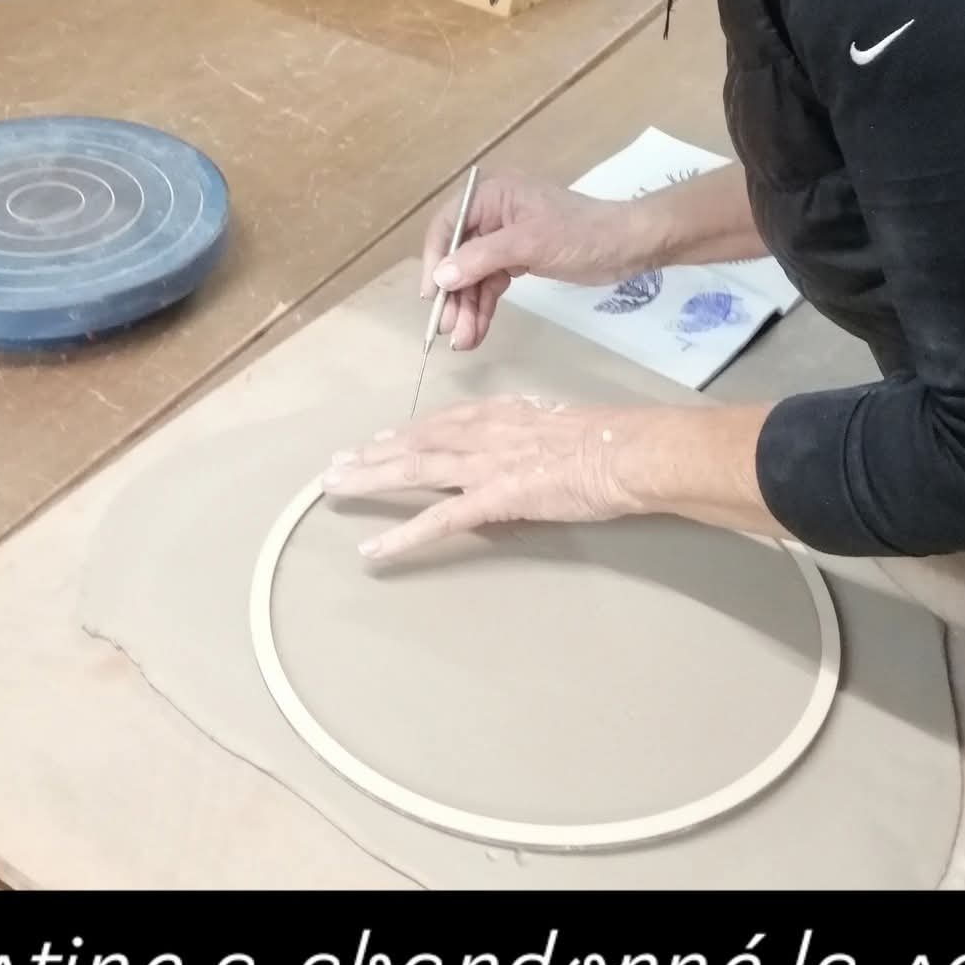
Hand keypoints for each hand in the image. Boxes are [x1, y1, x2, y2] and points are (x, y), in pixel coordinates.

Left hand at [321, 396, 777, 561]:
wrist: (628, 451)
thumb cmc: (613, 442)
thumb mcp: (568, 428)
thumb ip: (539, 437)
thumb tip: (533, 451)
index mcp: (505, 414)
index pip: (445, 421)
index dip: (409, 431)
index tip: (382, 438)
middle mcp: (486, 432)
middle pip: (417, 441)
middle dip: (373, 452)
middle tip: (337, 463)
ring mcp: (486, 464)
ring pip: (414, 470)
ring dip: (370, 479)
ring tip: (335, 489)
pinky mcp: (494, 498)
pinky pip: (437, 520)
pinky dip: (401, 535)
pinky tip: (374, 550)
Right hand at [420, 174, 653, 352]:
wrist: (628, 245)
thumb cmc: (581, 234)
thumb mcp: (529, 244)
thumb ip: (482, 258)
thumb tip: (441, 277)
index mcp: (492, 196)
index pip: (448, 225)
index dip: (435, 260)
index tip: (432, 295)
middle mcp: (493, 214)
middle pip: (458, 256)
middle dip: (454, 294)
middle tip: (448, 330)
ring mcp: (506, 239)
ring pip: (474, 275)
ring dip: (467, 307)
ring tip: (463, 341)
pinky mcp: (520, 259)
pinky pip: (491, 283)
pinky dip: (484, 307)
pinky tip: (477, 331)